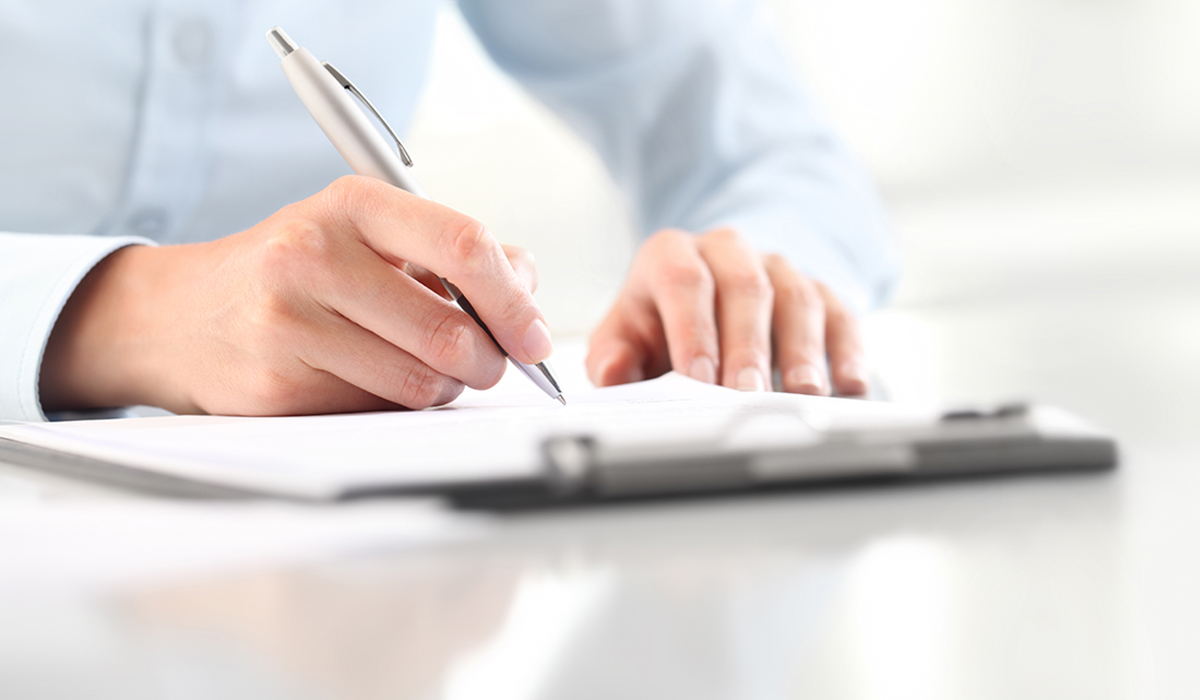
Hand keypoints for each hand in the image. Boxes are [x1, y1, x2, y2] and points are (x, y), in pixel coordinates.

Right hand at [40, 176, 549, 414]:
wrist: (182, 315)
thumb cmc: (297, 271)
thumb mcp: (368, 233)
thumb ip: (453, 253)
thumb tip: (527, 288)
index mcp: (354, 204)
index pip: (464, 245)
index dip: (514, 301)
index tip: (536, 337)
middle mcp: (315, 253)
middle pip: (451, 331)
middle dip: (488, 362)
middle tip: (488, 365)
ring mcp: (289, 320)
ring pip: (422, 382)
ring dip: (445, 388)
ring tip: (424, 369)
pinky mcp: (277, 383)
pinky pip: (378, 410)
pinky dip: (396, 405)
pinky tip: (370, 380)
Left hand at [586, 228, 867, 395]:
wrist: (709, 298)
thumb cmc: (662, 325)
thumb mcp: (626, 336)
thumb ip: (613, 356)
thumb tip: (612, 373)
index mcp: (673, 255)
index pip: (684, 280)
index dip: (692, 329)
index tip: (697, 377)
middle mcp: (729, 251)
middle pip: (745, 289)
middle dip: (747, 347)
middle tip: (747, 395)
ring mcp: (779, 268)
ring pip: (796, 298)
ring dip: (801, 350)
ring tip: (802, 393)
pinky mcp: (820, 292)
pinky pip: (840, 314)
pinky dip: (847, 351)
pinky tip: (849, 385)